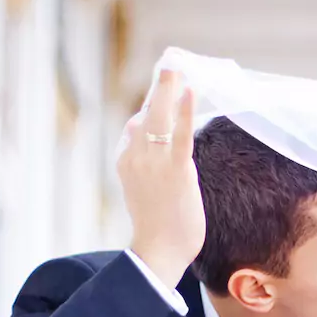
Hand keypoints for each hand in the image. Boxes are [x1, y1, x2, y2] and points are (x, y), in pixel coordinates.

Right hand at [119, 68, 204, 288]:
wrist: (158, 252)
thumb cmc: (158, 226)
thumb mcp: (145, 191)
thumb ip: (148, 167)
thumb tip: (158, 150)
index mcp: (126, 162)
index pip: (135, 126)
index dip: (150, 107)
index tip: (164, 89)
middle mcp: (135, 157)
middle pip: (145, 114)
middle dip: (158, 87)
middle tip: (170, 64)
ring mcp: (153, 163)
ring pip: (159, 117)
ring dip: (168, 89)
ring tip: (178, 67)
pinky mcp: (175, 171)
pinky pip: (180, 134)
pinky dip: (184, 111)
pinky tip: (191, 91)